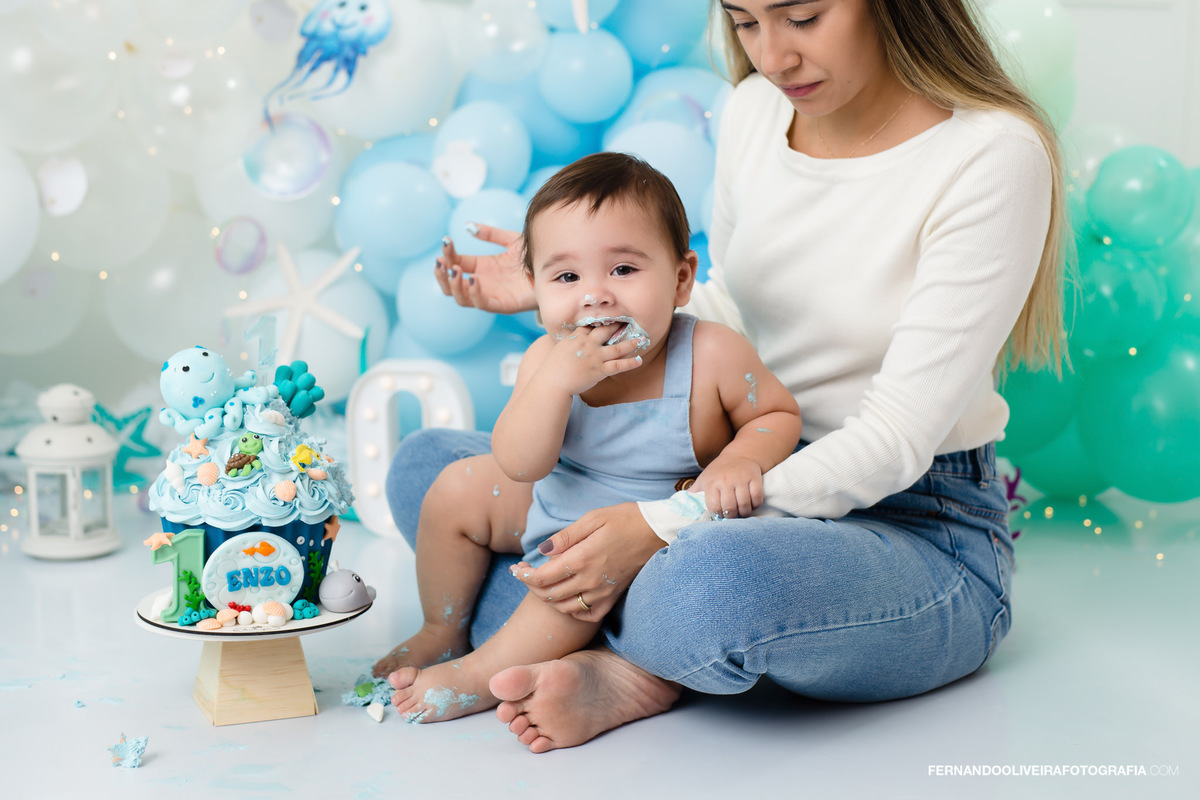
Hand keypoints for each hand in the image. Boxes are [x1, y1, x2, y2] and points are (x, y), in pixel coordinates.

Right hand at [435, 225, 534, 313]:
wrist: (553, 270)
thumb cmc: (533, 258)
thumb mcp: (510, 240)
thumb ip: (490, 233)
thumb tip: (468, 225)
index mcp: (481, 267)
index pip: (455, 262)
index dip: (448, 253)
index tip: (446, 241)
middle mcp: (481, 283)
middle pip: (451, 285)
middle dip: (441, 275)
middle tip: (441, 261)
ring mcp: (490, 295)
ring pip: (461, 298)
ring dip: (454, 285)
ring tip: (455, 270)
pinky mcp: (502, 305)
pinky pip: (481, 303)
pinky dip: (473, 293)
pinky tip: (473, 279)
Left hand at [511, 503, 664, 620]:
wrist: (659, 532)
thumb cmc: (626, 519)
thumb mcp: (593, 518)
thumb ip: (565, 537)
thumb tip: (542, 550)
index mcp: (583, 558)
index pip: (542, 577)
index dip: (524, 575)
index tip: (516, 569)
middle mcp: (591, 580)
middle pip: (549, 594)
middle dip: (531, 586)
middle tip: (524, 575)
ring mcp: (603, 592)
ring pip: (565, 607)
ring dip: (548, 598)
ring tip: (542, 585)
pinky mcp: (614, 597)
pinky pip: (588, 614)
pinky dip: (573, 610)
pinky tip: (568, 598)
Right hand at [539, 324, 644, 396]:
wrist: (552, 382)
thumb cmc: (553, 368)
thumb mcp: (560, 349)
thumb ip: (570, 343)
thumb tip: (574, 343)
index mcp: (577, 337)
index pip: (592, 325)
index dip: (603, 320)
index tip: (612, 316)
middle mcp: (588, 344)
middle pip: (607, 331)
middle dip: (619, 325)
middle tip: (630, 321)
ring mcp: (595, 357)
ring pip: (617, 348)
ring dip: (631, 343)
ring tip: (642, 339)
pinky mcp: (599, 371)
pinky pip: (618, 365)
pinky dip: (630, 363)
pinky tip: (639, 360)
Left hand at [691, 453, 763, 517]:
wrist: (739, 455)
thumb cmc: (718, 471)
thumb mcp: (704, 479)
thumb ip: (694, 493)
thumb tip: (681, 505)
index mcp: (712, 483)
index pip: (714, 507)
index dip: (717, 516)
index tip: (720, 517)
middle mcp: (726, 480)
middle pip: (730, 507)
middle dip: (731, 516)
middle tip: (732, 517)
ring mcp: (741, 479)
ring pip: (744, 504)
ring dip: (744, 513)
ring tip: (742, 513)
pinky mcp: (754, 478)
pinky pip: (757, 497)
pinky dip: (755, 505)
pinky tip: (751, 504)